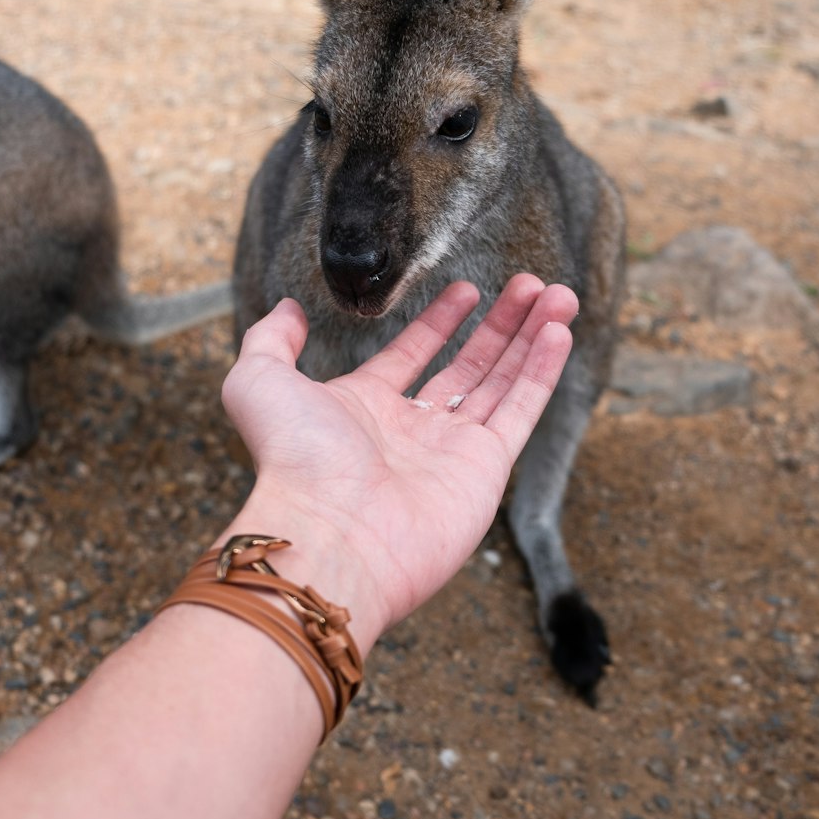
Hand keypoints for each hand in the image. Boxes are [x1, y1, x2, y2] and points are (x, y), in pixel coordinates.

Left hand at [220, 276, 577, 647]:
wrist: (329, 532)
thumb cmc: (292, 461)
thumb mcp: (259, 382)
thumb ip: (271, 339)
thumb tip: (287, 308)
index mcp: (364, 409)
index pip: (412, 356)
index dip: (440, 322)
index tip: (467, 290)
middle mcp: (411, 431)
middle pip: (468, 366)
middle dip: (501, 324)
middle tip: (530, 286)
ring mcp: (451, 452)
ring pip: (501, 383)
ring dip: (532, 337)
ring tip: (558, 296)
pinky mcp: (485, 471)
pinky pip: (520, 410)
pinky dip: (542, 370)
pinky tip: (559, 331)